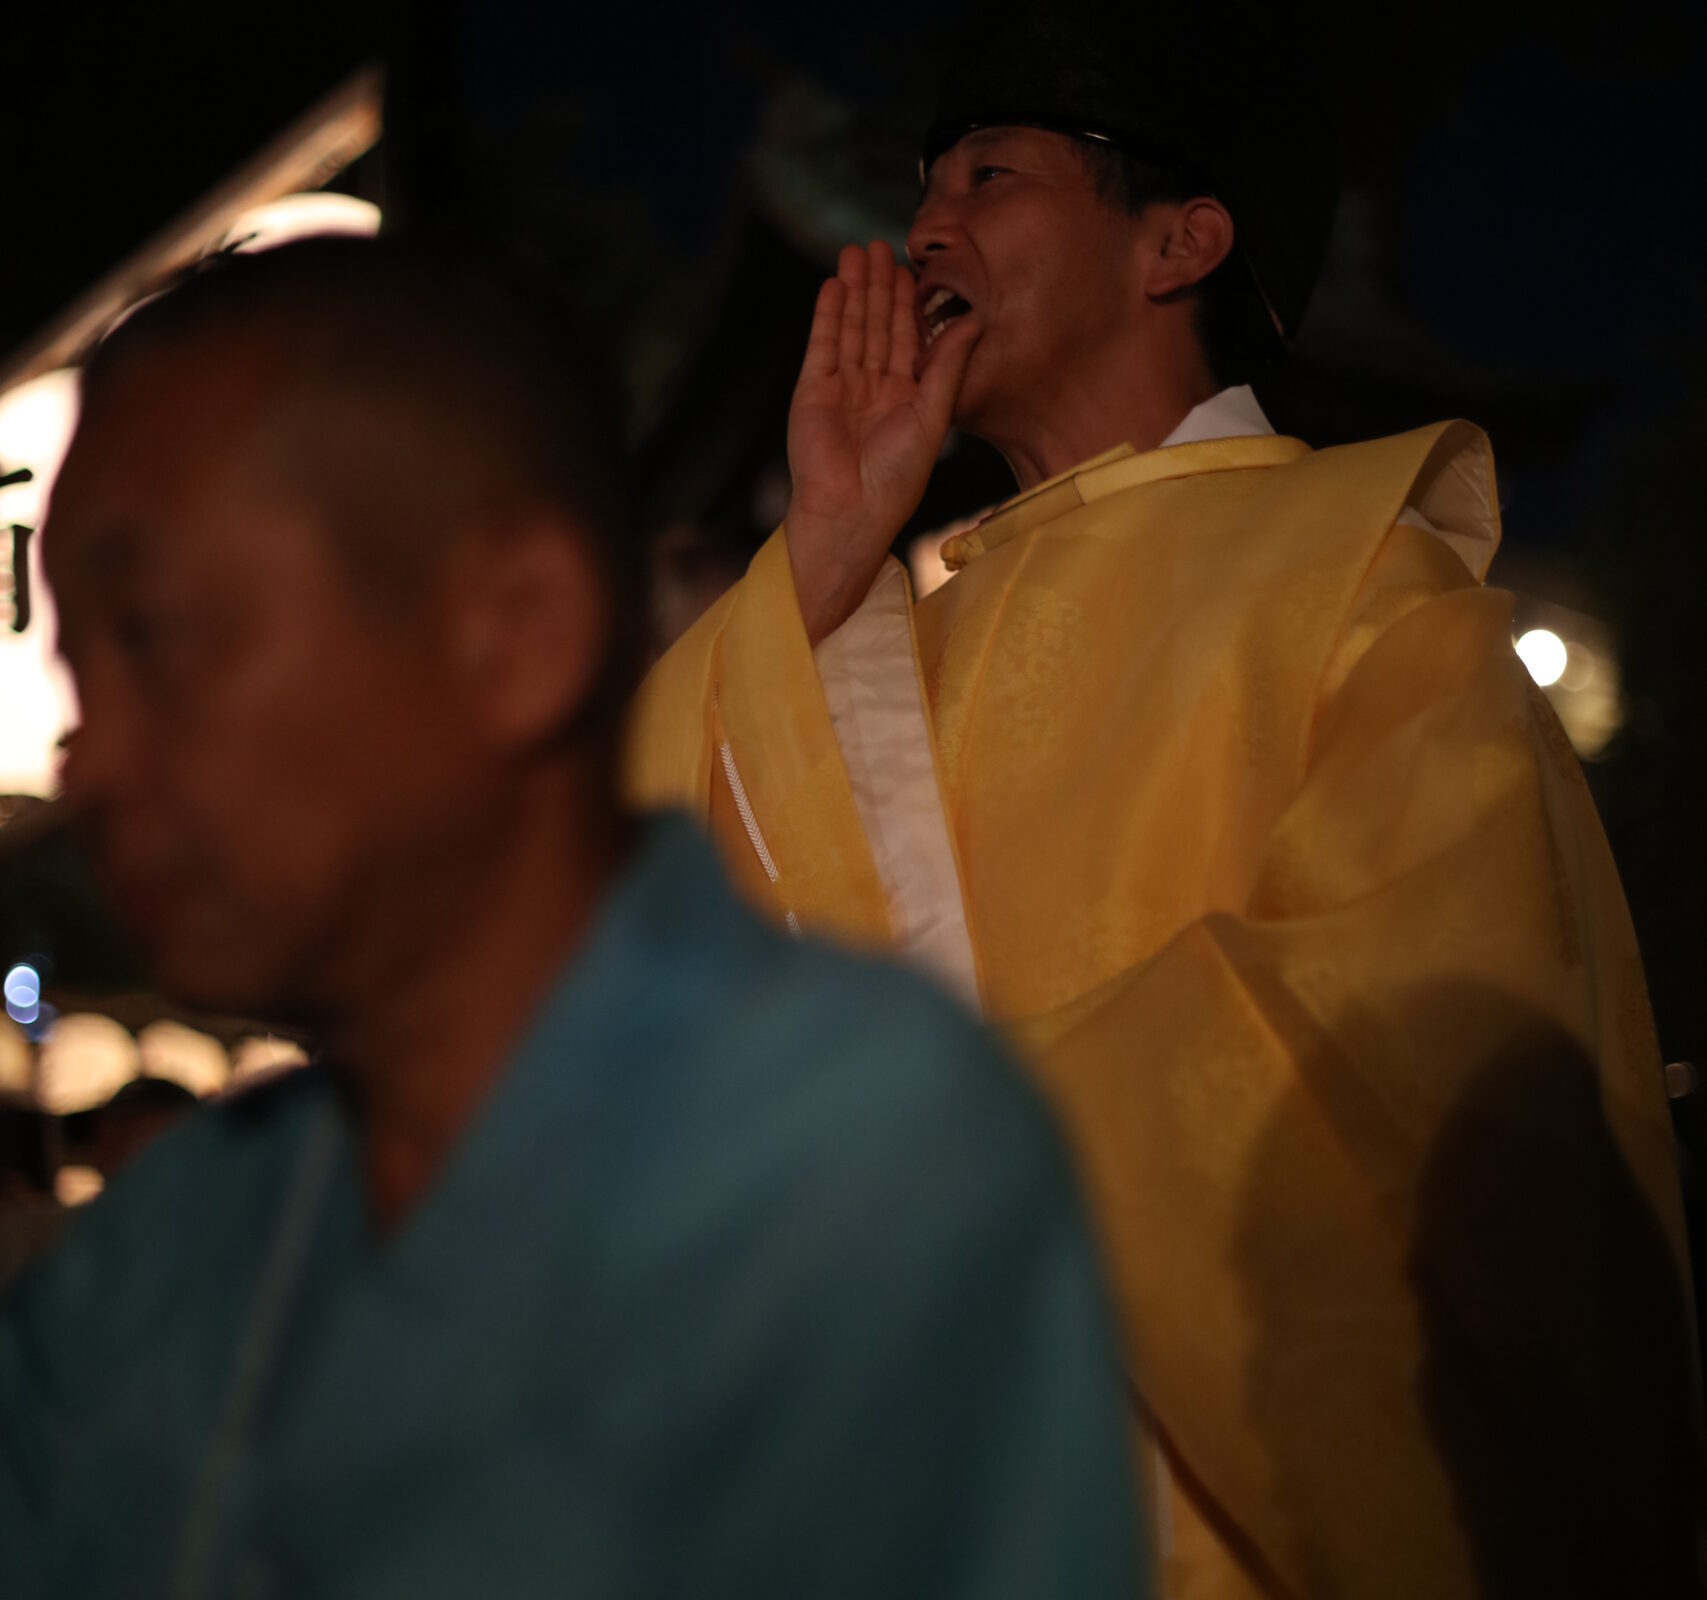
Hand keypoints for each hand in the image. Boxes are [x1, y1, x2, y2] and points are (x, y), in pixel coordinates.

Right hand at [783, 241, 979, 644]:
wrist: (852, 512)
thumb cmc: (897, 479)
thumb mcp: (932, 416)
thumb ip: (948, 366)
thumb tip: (973, 321)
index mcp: (903, 397)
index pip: (905, 339)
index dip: (907, 303)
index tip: (911, 267)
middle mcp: (871, 388)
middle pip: (874, 326)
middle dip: (877, 286)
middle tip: (880, 244)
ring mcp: (840, 387)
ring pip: (849, 328)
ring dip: (852, 291)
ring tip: (855, 251)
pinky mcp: (813, 390)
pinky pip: (822, 344)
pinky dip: (827, 315)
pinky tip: (833, 285)